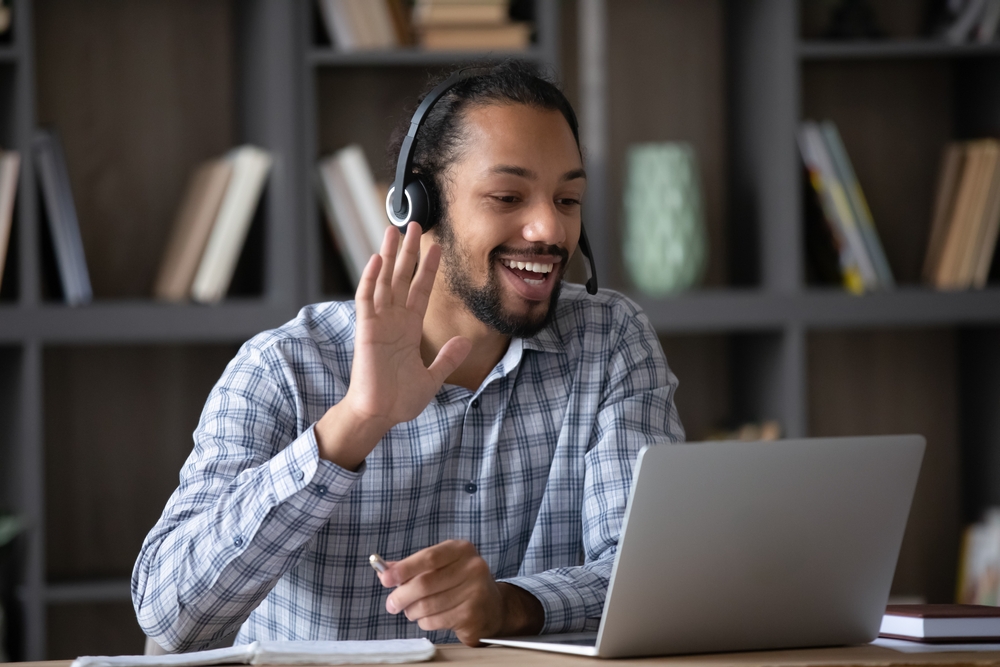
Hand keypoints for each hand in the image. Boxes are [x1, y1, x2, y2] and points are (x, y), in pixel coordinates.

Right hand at [315, 224, 470, 469]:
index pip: (420, 291)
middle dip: (408, 251)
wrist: (380, 415)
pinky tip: (375, 260)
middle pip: (402, 278)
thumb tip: (465, 341)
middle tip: (414, 224)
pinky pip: (366, 300)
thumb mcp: (433, 378)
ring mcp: (379, 323)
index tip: (436, 248)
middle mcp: (394, 321)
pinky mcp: (366, 330)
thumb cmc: (400, 400)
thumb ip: (448, 358)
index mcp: (409, 329)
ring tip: (393, 230)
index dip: (428, 269)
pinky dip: (370, 279)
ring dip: (388, 256)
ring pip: (384, 281)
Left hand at [379, 540, 543, 645]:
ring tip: (410, 611)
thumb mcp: (441, 567)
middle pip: (425, 583)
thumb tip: (385, 571)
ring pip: (428, 605)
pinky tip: (428, 618)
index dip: (404, 568)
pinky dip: (424, 622)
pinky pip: (436, 621)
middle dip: (402, 595)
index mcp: (462, 549)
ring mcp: (476, 592)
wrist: (492, 606)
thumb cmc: (459, 583)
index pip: (429, 557)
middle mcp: (473, 568)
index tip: (386, 578)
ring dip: (412, 611)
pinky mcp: (473, 615)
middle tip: (391, 604)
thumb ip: (413, 567)